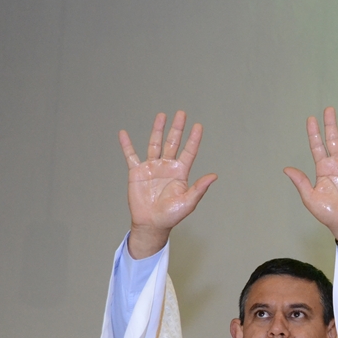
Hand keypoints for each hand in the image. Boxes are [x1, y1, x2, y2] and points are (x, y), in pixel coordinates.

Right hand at [119, 111, 216, 258]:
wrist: (151, 224)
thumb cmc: (171, 215)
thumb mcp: (188, 202)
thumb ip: (199, 188)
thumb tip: (214, 176)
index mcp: (180, 172)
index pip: (189, 152)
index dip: (194, 139)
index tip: (198, 126)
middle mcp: (167, 166)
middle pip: (173, 143)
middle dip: (177, 128)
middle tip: (181, 113)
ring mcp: (152, 167)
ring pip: (154, 144)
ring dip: (157, 130)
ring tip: (161, 115)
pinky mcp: (137, 172)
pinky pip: (131, 156)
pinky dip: (126, 145)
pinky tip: (124, 133)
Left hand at [284, 107, 337, 243]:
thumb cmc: (328, 212)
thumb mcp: (310, 198)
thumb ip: (300, 182)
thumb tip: (286, 169)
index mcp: (323, 169)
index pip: (317, 146)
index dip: (314, 133)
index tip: (311, 120)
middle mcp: (337, 164)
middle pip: (333, 140)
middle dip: (331, 125)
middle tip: (328, 109)